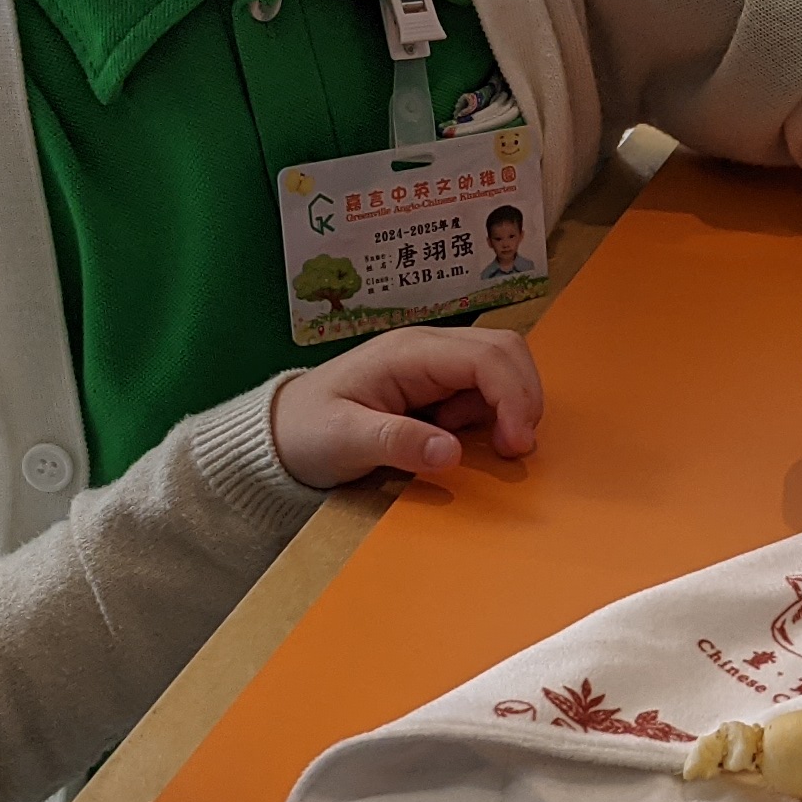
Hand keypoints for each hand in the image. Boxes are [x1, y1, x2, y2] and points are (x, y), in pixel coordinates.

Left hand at [272, 326, 542, 488]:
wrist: (279, 434)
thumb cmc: (305, 431)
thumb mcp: (343, 441)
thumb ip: (397, 443)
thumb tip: (451, 452)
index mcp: (408, 352)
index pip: (486, 357)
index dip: (513, 398)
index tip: (515, 445)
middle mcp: (428, 348)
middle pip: (506, 350)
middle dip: (522, 398)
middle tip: (511, 449)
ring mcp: (434, 364)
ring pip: (502, 367)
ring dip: (507, 406)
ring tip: (475, 443)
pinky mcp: (437, 384)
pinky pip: (485, 388)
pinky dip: (492, 414)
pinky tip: (459, 438)